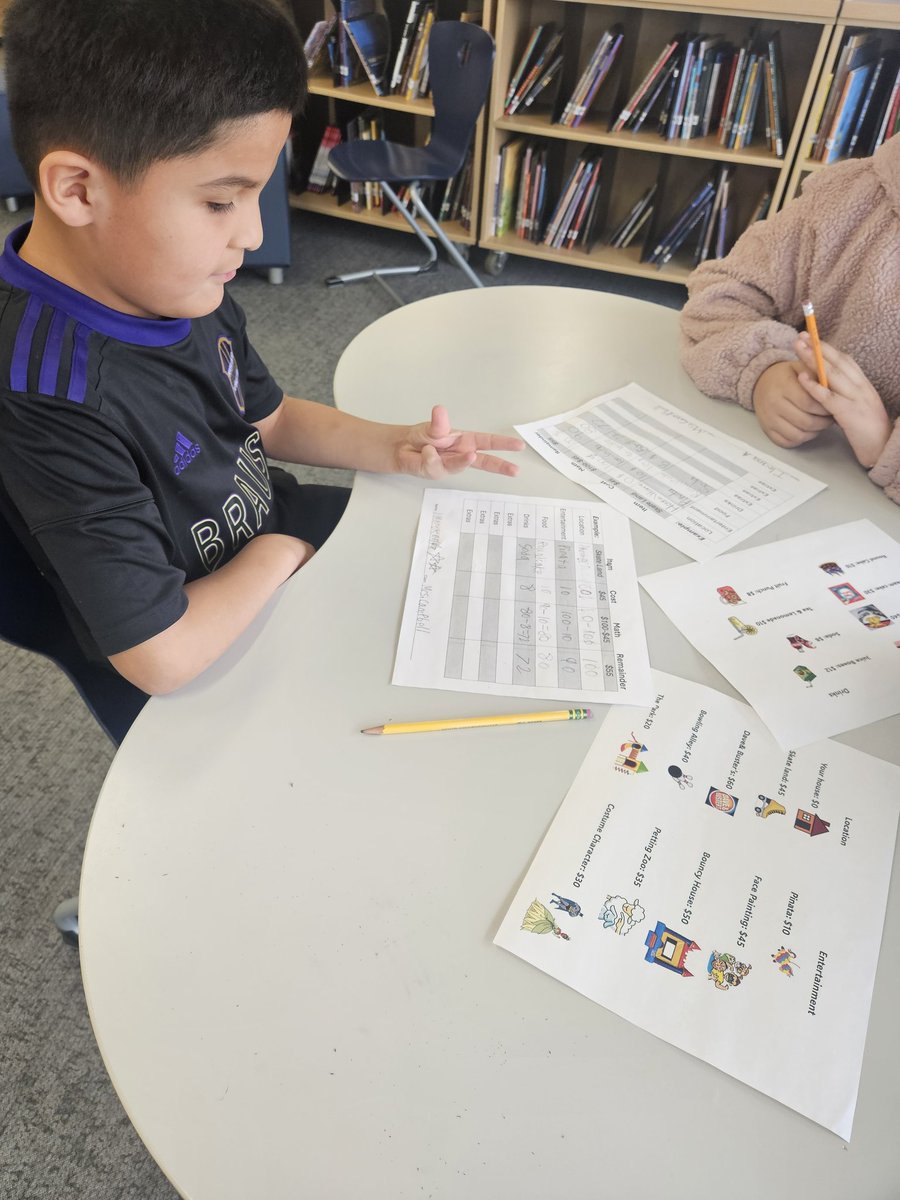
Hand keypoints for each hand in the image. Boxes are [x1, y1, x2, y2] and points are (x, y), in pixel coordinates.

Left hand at [394, 405, 523, 478]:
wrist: (402, 449)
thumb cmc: (422, 436)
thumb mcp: (433, 427)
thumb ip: (439, 424)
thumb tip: (440, 411)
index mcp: (466, 441)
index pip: (488, 442)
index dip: (504, 444)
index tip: (519, 446)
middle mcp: (461, 455)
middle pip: (485, 462)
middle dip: (500, 466)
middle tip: (515, 470)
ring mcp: (451, 466)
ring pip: (460, 465)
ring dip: (457, 459)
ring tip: (450, 451)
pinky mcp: (438, 473)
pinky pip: (437, 466)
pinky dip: (429, 456)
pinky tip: (425, 451)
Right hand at [751, 360, 833, 447]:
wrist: (761, 383)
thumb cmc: (787, 375)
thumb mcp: (801, 367)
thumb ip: (817, 375)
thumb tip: (834, 386)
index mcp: (783, 385)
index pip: (809, 403)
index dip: (825, 407)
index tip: (834, 406)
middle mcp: (773, 403)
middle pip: (805, 421)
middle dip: (823, 422)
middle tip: (831, 417)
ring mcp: (769, 419)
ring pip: (798, 434)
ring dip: (814, 432)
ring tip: (821, 423)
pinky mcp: (767, 430)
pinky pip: (788, 442)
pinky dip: (801, 439)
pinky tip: (807, 429)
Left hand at [793, 333, 892, 467]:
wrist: (884, 448)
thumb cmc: (868, 431)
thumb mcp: (858, 406)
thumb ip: (845, 394)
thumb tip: (827, 383)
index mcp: (864, 384)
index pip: (845, 360)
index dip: (828, 348)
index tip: (812, 338)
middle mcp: (861, 387)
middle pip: (838, 362)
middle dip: (818, 348)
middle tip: (800, 336)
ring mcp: (857, 399)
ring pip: (832, 374)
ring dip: (813, 360)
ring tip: (798, 349)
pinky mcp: (850, 413)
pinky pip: (829, 397)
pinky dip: (814, 386)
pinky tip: (802, 378)